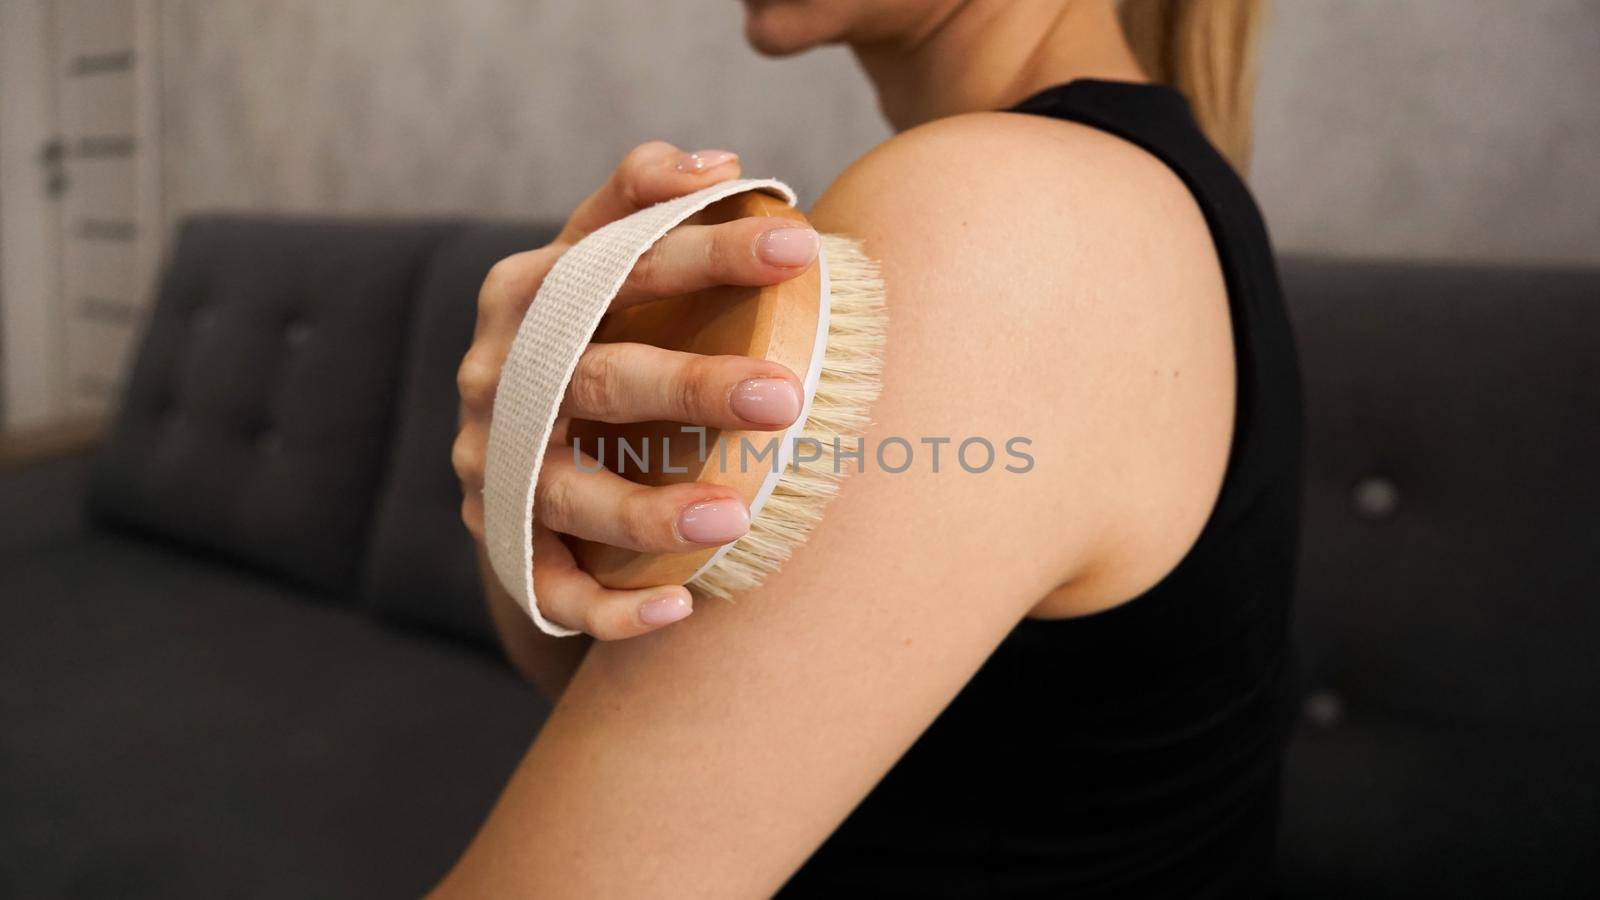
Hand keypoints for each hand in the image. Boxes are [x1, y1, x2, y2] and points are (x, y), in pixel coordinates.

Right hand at [453, 142, 819, 639]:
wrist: (503, 429)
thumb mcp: (589, 252)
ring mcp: (498, 466)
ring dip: (651, 512)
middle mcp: (501, 380)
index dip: (706, 250)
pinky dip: (613, 608)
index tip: (800, 246)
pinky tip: (682, 610)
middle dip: (693, 387)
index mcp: (528, 295)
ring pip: (570, 495)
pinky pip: (553, 589)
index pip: (619, 262)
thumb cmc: (580, 324)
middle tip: (787, 397)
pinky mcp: (505, 541)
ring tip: (738, 516)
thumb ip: (639, 199)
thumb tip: (721, 163)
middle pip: (599, 380)